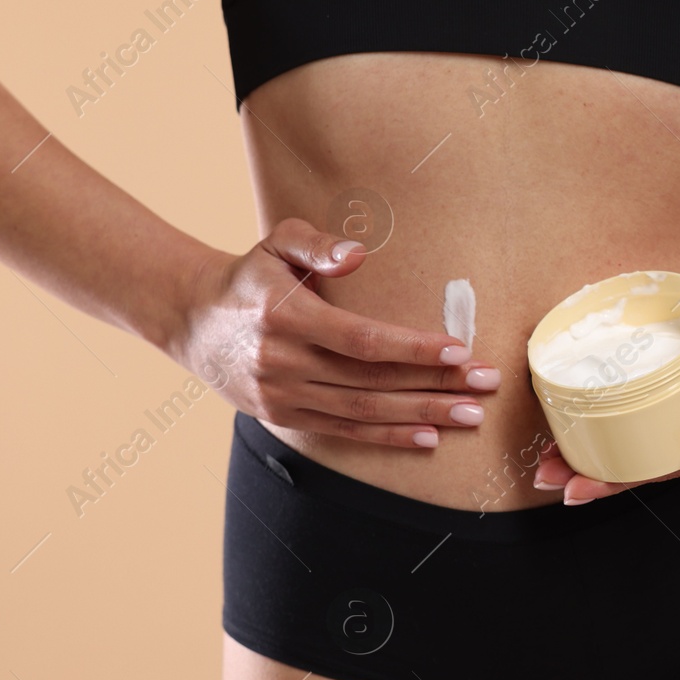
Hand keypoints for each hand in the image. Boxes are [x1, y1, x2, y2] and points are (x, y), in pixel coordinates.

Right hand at [172, 217, 500, 447]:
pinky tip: (428, 436)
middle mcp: (281, 361)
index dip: (412, 349)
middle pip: (372, 382)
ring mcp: (281, 394)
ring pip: (363, 412)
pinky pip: (344, 431)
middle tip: (485, 385)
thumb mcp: (277, 243)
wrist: (194, 320)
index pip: (361, 340)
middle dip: (435, 384)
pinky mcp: (283, 416)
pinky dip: (388, 437)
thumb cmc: (251, 276)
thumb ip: (317, 244)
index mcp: (284, 316)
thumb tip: (357, 255)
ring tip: (469, 413)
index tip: (458, 350)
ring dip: (422, 415)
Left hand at [532, 271, 679, 502]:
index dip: (618, 481)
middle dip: (600, 473)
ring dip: (608, 452)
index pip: (669, 472)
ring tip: (556, 454)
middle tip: (545, 473)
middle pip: (655, 466)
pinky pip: (666, 423)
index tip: (573, 489)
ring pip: (656, 446)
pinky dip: (629, 425)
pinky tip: (598, 420)